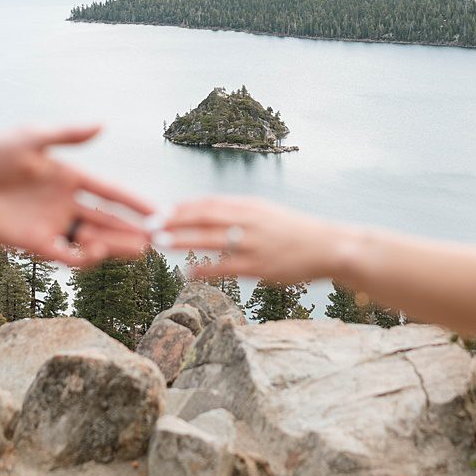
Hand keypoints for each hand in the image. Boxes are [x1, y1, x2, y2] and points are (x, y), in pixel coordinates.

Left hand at [0, 125, 153, 266]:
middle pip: (108, 220)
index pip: (110, 191)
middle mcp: (63, 202)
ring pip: (93, 239)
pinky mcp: (33, 244)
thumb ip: (65, 135)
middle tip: (160, 240)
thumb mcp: (27, 138)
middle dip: (134, 230)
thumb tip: (102, 124)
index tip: (160, 212)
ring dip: (116, 245)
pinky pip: (66, 256)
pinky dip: (85, 257)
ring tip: (138, 249)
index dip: (135, 202)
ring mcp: (50, 224)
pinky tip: (96, 251)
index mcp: (67, 176)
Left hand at [163, 196, 362, 283]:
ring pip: (210, 239)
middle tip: (148, 224)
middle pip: (203, 217)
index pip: (208, 203)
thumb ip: (238, 212)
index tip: (157, 211)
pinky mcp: (260, 267)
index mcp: (250, 206)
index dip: (181, 207)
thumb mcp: (266, 212)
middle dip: (173, 220)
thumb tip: (206, 212)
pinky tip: (186, 272)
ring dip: (181, 240)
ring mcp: (254, 243)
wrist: (327, 246)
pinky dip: (204, 269)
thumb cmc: (292, 230)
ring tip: (157, 243)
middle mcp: (250, 220)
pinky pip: (225, 267)